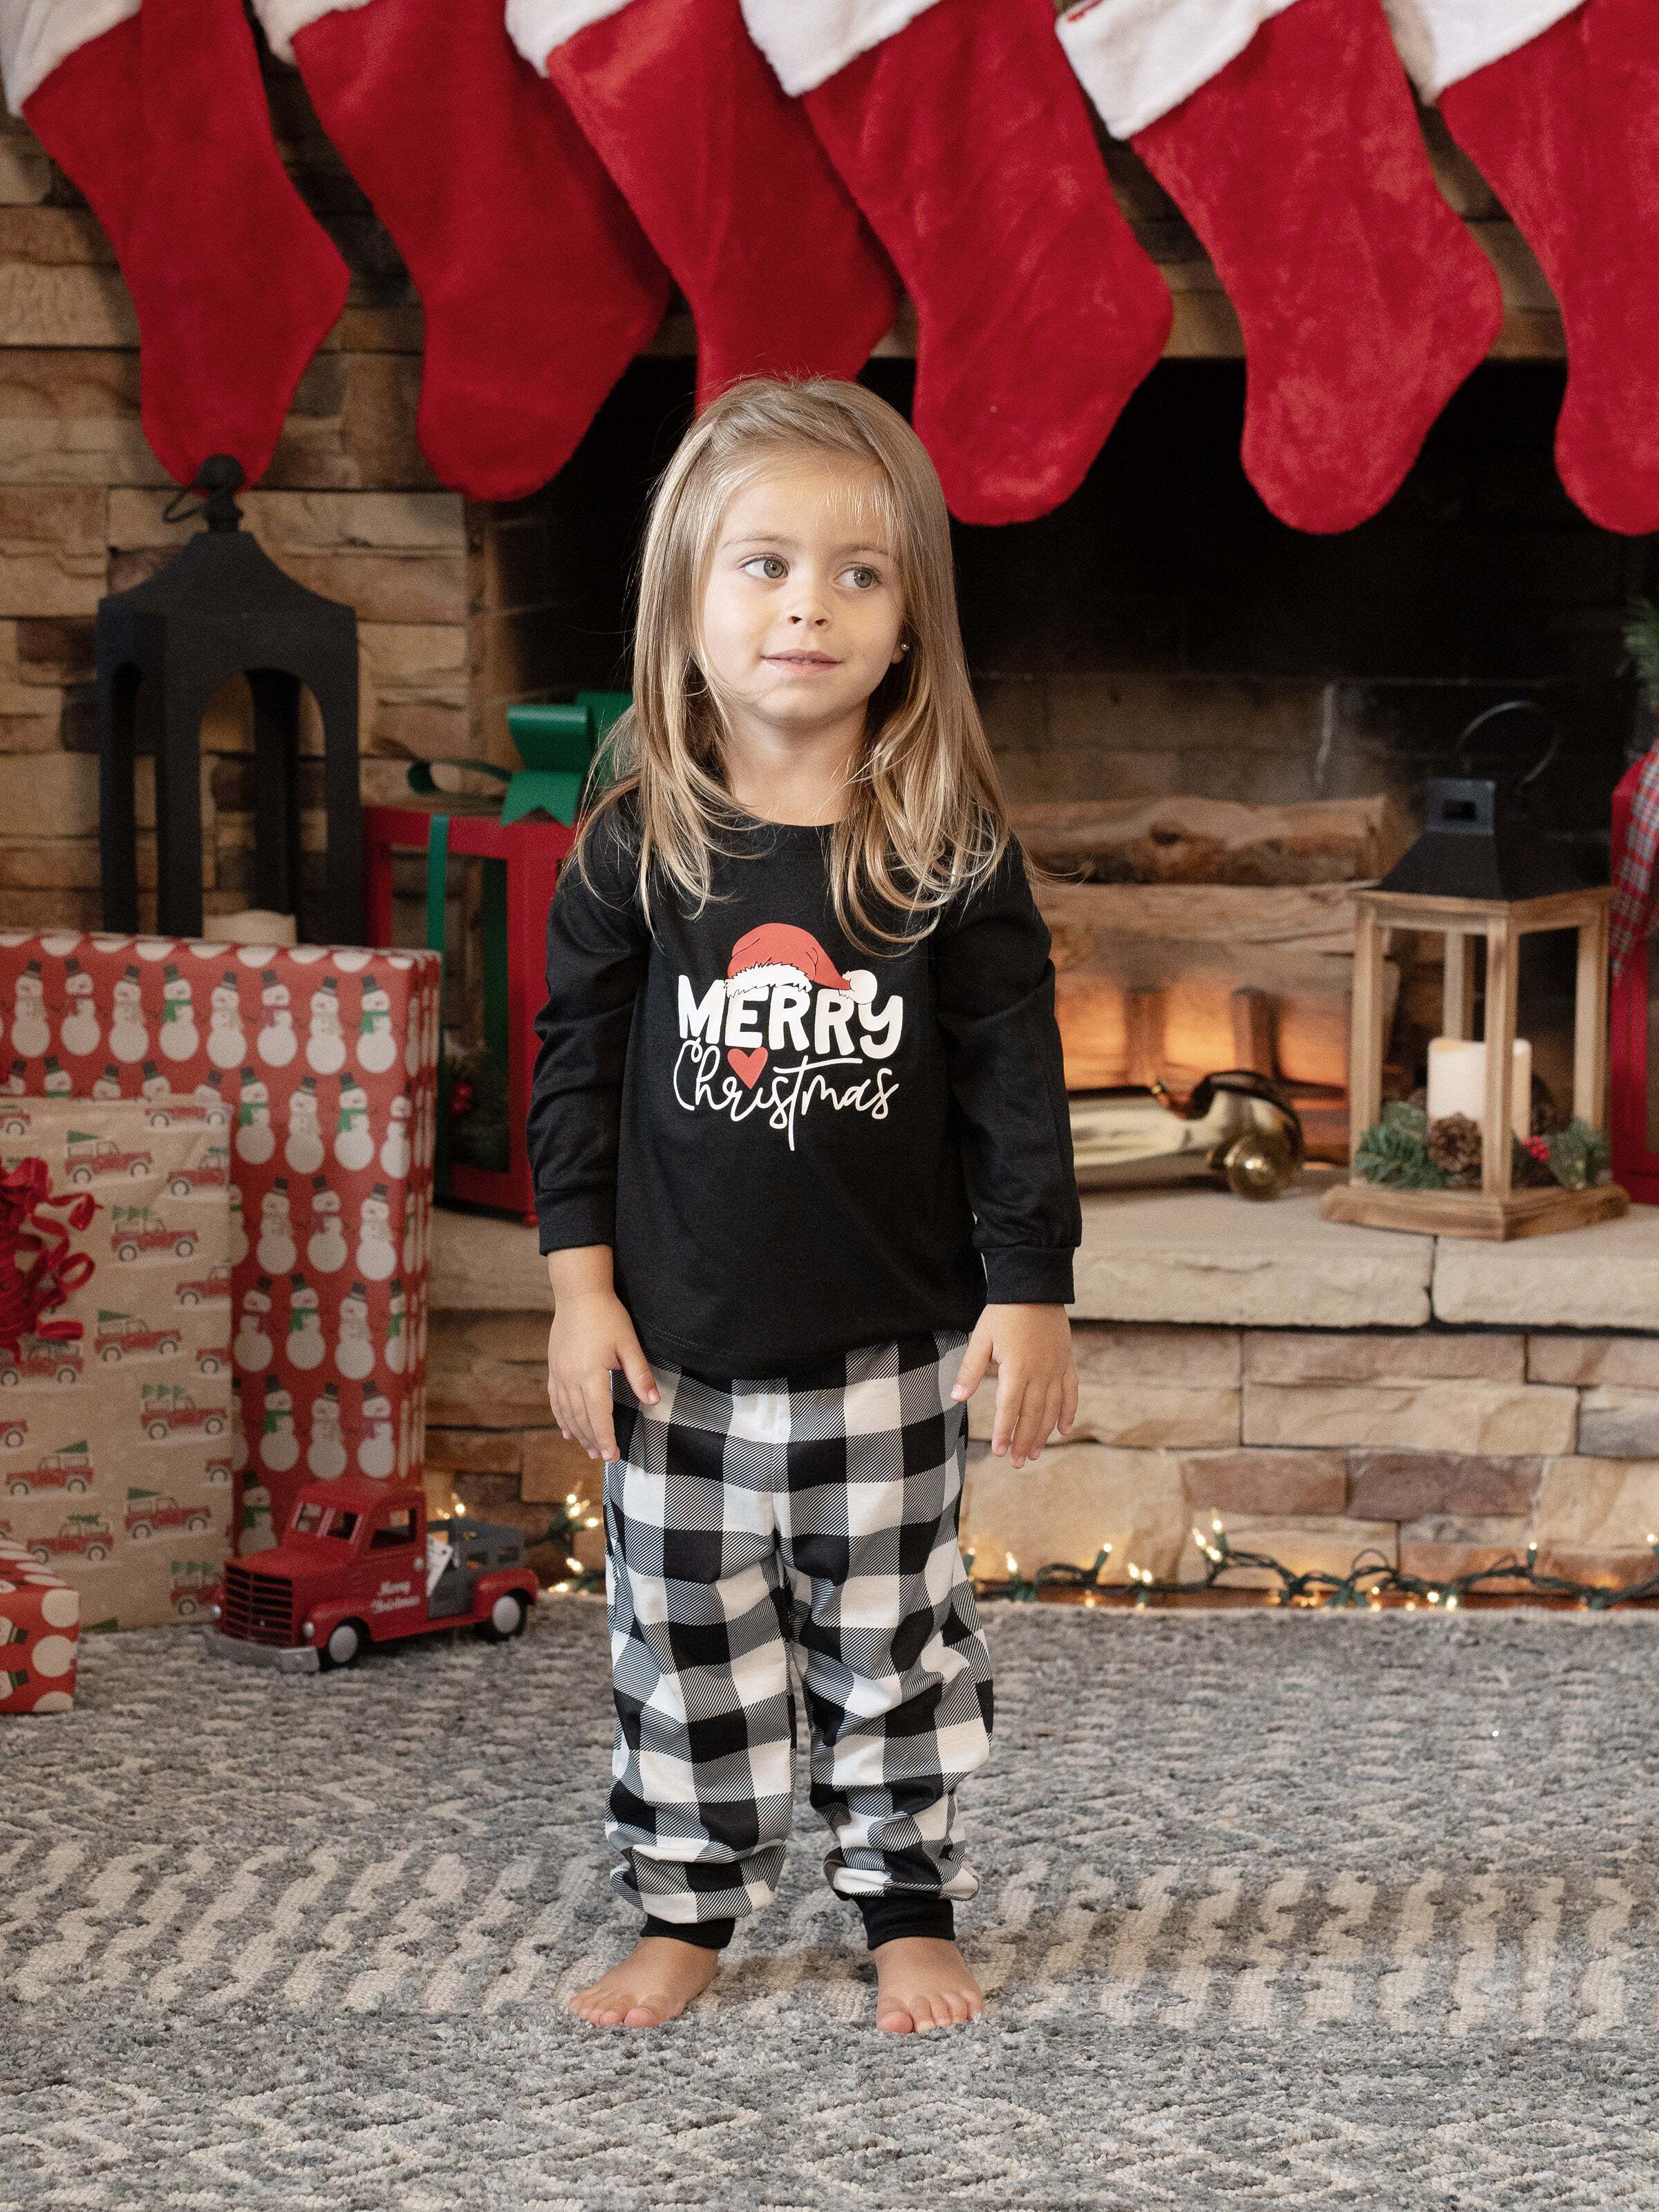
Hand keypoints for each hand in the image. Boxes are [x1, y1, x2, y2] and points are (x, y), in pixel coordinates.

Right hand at [547, 1289, 657, 1463]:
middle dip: (592, 1440)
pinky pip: (555, 1400)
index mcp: (591, 1374)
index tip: (612, 1456)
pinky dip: (561, 1418)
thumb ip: (639, 1375)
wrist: (579, 1294)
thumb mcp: (629, 1344)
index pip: (599, 1415)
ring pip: (566, 1412)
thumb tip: (654, 1402)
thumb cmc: (608, 1316)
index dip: (606, 1437)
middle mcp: (571, 1378)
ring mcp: (559, 1373)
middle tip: (603, 1457)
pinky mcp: (554, 1367)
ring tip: (588, 1448)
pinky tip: (567, 1430)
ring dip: (577, 1433)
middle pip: (581, 1418)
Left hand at [950, 1305, 1076, 1468]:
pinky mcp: (1066, 1362)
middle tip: (1017, 1463)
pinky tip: (1063, 1430)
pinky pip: (1071, 1392)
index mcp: (1017, 1368)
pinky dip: (1068, 1412)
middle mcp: (1040, 1373)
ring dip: (1043, 1433)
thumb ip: (970, 1369)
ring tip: (1034, 1454)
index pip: (1009, 1409)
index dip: (1004, 1432)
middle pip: (1032, 1415)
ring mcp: (1056, 1368)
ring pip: (1051, 1409)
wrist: (1034, 1288)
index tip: (999, 1452)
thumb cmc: (1003, 1313)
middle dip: (1023, 1441)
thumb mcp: (981, 1338)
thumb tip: (956, 1397)